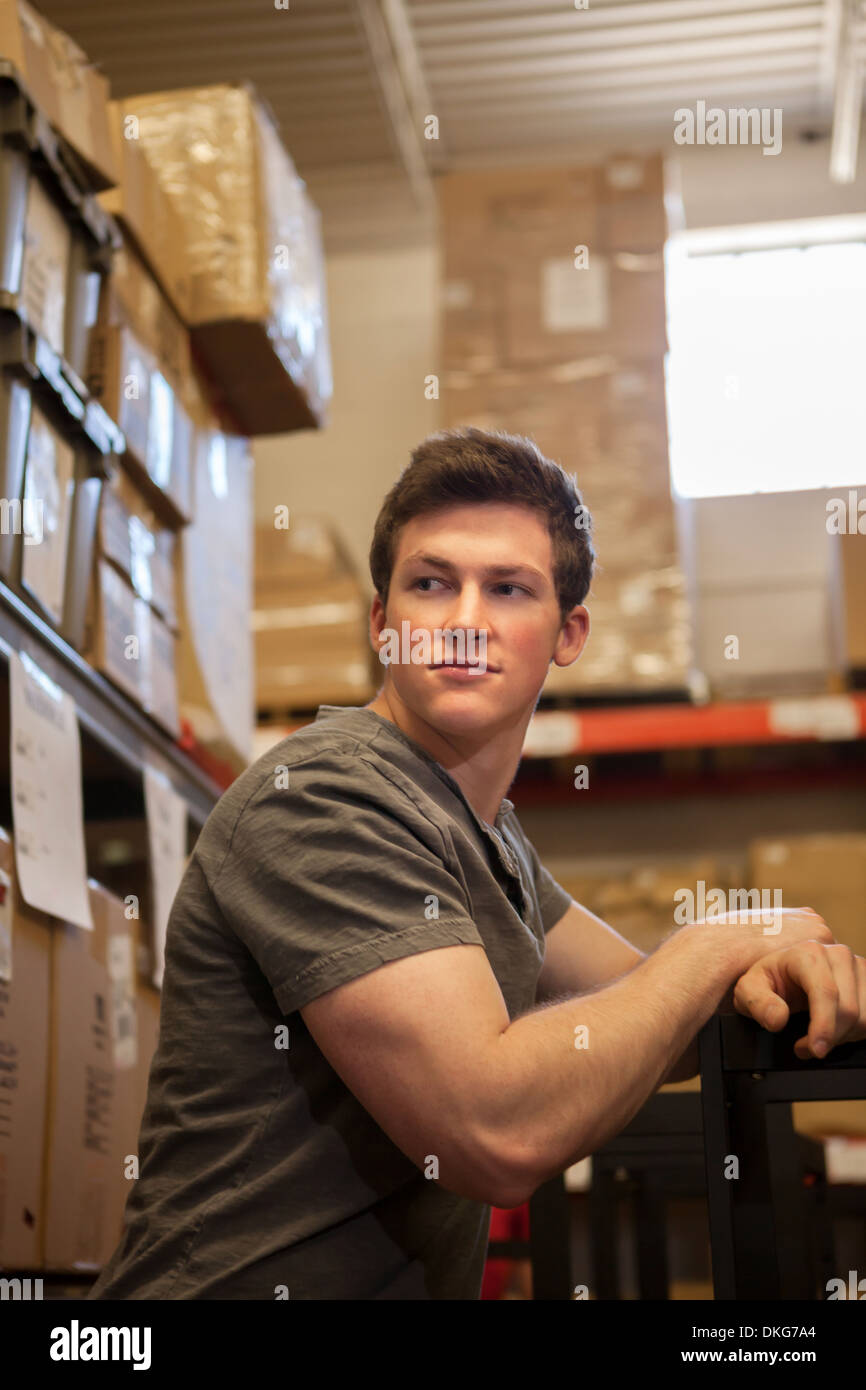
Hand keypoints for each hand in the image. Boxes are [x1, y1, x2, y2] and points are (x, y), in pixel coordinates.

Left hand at [731, 941, 865, 1058]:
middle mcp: (838, 954)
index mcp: (809, 953)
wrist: (784, 974)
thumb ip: (758, 1004)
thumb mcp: (748, 991)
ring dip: (845, 1035)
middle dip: (830, 1036)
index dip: (824, 1026)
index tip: (816, 1049)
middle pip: (848, 1009)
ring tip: (821, 1033)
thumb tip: (778, 1018)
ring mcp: (858, 966)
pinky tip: (838, 1028)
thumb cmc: (768, 981)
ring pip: (864, 1016)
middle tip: (810, 1047)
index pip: (826, 993)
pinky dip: (857, 1030)